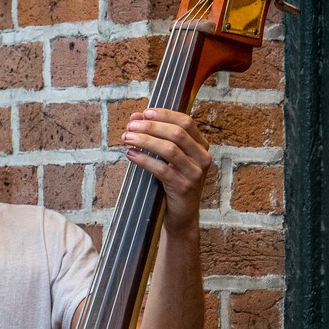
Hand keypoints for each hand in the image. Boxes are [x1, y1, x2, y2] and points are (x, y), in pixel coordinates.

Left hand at [122, 107, 211, 233]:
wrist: (181, 215)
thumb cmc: (173, 183)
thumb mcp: (170, 159)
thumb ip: (157, 137)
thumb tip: (136, 117)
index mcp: (201, 147)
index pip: (186, 122)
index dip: (164, 115)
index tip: (144, 112)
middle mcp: (202, 158)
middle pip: (177, 133)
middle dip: (151, 127)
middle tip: (130, 126)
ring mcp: (195, 173)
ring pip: (169, 149)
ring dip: (145, 140)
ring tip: (126, 138)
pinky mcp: (183, 187)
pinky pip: (161, 169)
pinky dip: (144, 159)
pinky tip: (131, 154)